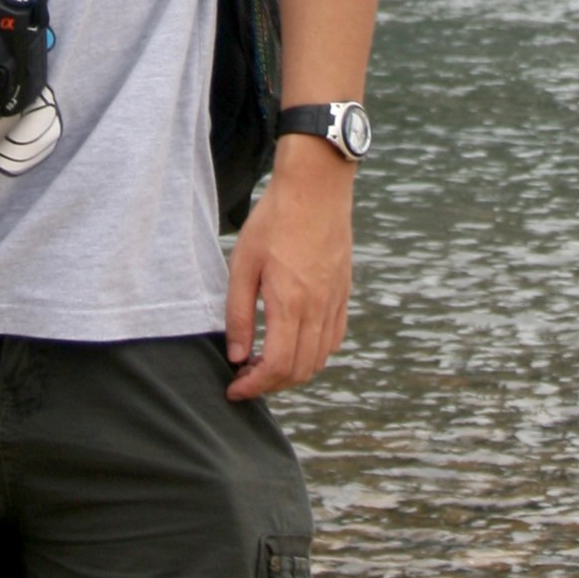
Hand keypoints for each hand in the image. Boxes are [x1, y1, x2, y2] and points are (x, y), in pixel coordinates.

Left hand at [224, 142, 353, 399]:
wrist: (316, 188)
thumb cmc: (273, 221)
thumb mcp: (242, 264)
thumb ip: (238, 313)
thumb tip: (237, 356)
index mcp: (290, 303)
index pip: (277, 366)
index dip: (254, 386)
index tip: (235, 389)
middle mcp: (318, 308)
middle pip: (300, 371)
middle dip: (270, 385)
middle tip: (245, 377)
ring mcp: (335, 302)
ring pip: (319, 359)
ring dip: (292, 372)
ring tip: (265, 362)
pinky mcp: (344, 293)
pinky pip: (334, 339)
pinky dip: (314, 354)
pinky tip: (293, 343)